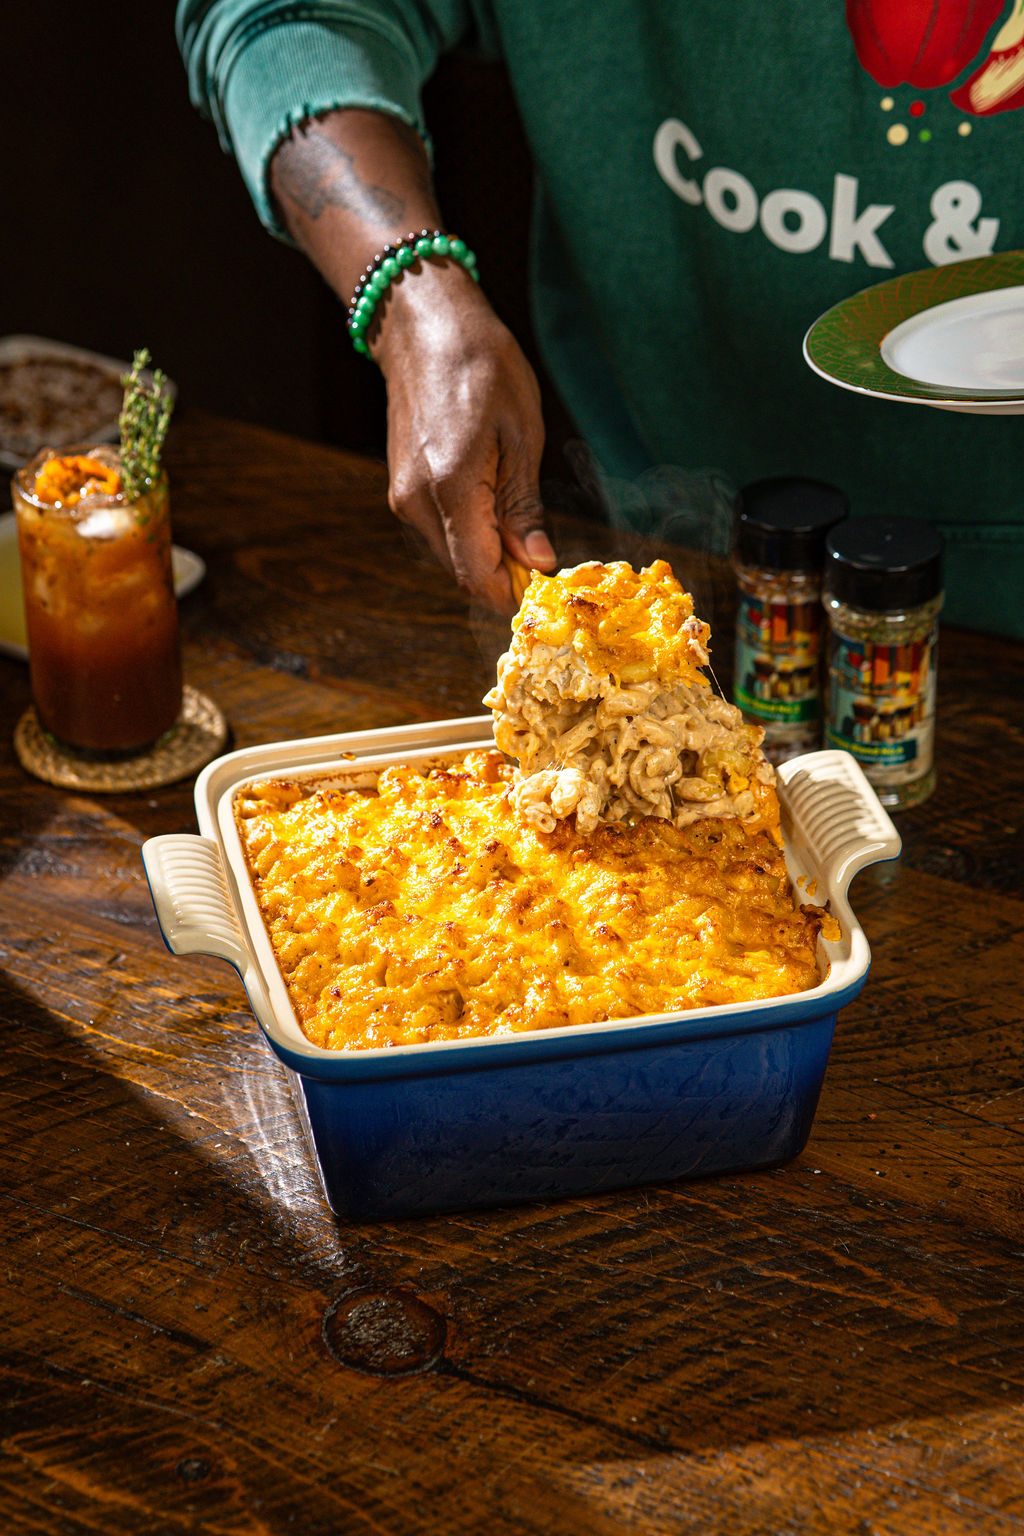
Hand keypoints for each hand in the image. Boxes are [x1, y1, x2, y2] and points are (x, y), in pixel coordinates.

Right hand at [372, 261, 557, 611]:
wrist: (425, 327)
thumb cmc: (483, 367)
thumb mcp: (522, 436)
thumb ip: (523, 507)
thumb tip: (536, 562)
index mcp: (450, 487)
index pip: (477, 574)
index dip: (512, 590)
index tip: (544, 584)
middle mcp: (416, 501)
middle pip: (463, 571)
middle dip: (503, 573)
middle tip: (541, 550)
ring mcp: (402, 497)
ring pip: (451, 554)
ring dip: (486, 552)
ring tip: (518, 516)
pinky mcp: (400, 490)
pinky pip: (439, 531)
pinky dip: (469, 532)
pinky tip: (492, 501)